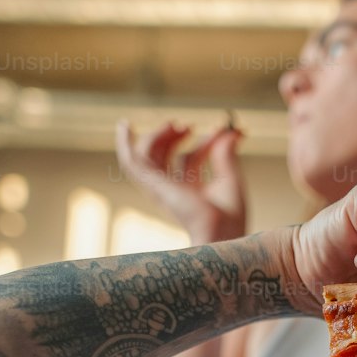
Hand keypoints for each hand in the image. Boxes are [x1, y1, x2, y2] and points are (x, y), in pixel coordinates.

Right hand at [115, 119, 247, 242]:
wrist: (220, 232)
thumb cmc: (228, 217)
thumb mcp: (230, 178)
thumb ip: (227, 155)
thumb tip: (233, 132)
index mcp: (190, 191)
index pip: (189, 159)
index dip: (203, 143)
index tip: (221, 131)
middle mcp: (173, 190)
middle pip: (165, 155)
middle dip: (174, 136)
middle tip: (188, 126)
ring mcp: (161, 188)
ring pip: (148, 156)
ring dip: (157, 136)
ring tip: (173, 124)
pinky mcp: (153, 184)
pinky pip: (132, 162)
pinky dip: (124, 144)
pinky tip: (123, 125)